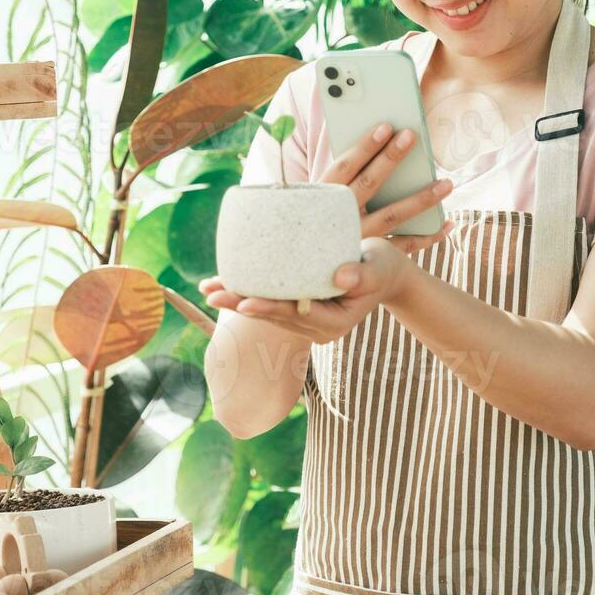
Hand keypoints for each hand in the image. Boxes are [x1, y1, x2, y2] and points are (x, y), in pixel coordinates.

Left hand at [199, 237, 414, 343]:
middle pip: (273, 315)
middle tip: (212, 294)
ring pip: (267, 310)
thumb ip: (362, 274)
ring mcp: (306, 320)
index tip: (244, 303)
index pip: (295, 315)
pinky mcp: (300, 309)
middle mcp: (316, 327)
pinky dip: (249, 292)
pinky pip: (271, 302)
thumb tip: (341, 274)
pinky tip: (225, 284)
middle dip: (241, 303)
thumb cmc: (383, 266)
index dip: (269, 308)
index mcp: (334, 323)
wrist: (385, 273)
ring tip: (208, 288)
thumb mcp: (379, 267)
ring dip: (237, 299)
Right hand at [325, 121, 455, 254]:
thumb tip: (381, 142)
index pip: (345, 167)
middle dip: (391, 158)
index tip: (386, 126)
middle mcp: (340, 218)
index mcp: (324, 198)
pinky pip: (404, 246)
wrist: (306, 264)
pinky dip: (427, 237)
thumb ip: (344, 175)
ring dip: (422, 199)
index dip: (364, 147)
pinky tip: (448, 223)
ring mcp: (358, 238)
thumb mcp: (320, 196)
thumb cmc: (319, 218)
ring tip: (447, 183)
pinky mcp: (372, 256)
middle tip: (411, 135)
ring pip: (393, 216)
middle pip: (369, 184)